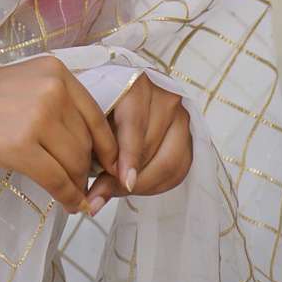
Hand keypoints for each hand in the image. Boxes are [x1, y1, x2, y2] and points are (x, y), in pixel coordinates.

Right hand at [0, 56, 120, 216]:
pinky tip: (68, 205)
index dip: (108, 147)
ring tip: (72, 195)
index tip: (112, 167)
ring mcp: (37, 116)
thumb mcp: (26, 87)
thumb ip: (59, 106)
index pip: (96, 115)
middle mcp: (52, 88)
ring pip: (75, 163)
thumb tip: (91, 148)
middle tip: (82, 186)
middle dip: (87, 170)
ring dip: (77, 185)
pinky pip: (58, 180)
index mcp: (55, 71)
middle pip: (87, 142)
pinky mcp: (21, 146)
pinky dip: (68, 197)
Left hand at [85, 73, 191, 213]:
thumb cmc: (104, 101)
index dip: (129, 157)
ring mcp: (181, 116)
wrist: (123, 90)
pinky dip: (159, 184)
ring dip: (143, 184)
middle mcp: (164, 97)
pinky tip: (138, 188)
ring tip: (117, 192)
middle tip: (101, 195)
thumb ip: (93, 144)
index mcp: (136, 84)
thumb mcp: (93, 114)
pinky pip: (180, 169)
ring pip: (169, 162)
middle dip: (127, 178)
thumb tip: (90, 196)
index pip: (135, 125)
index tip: (123, 182)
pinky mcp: (190, 135)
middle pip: (152, 148)